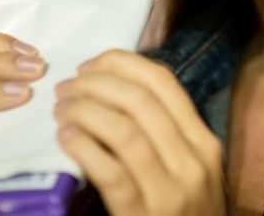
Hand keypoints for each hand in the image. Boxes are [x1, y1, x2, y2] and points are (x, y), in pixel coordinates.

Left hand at [53, 50, 225, 215]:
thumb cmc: (183, 214)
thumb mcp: (187, 168)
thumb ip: (164, 132)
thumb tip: (114, 87)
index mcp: (203, 141)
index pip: (163, 82)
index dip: (121, 63)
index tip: (89, 65)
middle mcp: (192, 161)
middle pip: (140, 100)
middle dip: (95, 84)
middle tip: (66, 87)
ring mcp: (170, 192)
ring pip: (124, 131)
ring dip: (84, 111)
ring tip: (60, 111)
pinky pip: (110, 172)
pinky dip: (83, 148)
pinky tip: (65, 139)